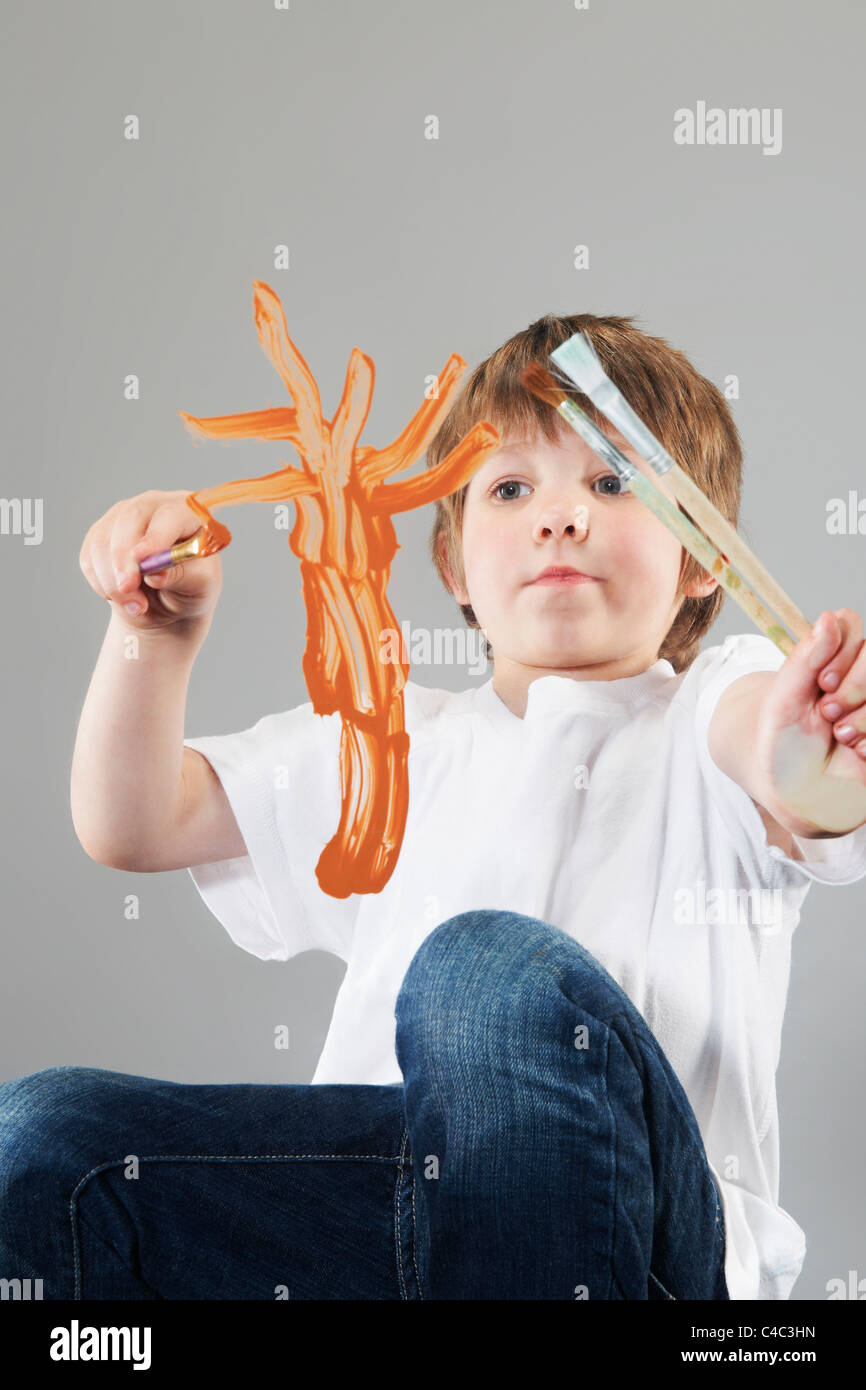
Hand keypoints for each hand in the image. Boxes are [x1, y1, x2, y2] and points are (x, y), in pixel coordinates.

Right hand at [79, 489, 223, 631]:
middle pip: (129, 520)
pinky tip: (122, 596)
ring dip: (113, 580)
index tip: (142, 560)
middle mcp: (155, 506)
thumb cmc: (193, 588)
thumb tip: (156, 574)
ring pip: (103, 541)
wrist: (169, 604)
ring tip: (137, 606)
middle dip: (125, 559)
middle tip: (128, 589)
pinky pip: (89, 556)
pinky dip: (101, 582)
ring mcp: (124, 516)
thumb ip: (183, 576)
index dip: (155, 537)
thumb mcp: (201, 587)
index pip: (170, 516)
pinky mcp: (101, 534)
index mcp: (188, 512)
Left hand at [755, 609, 865, 833]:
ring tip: (840, 735)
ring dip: (863, 717)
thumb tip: (827, 618)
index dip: (841, 652)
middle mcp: (860, 674)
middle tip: (827, 712)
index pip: (850, 624)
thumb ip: (805, 659)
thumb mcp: (784, 699)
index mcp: (831, 656)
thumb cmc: (784, 740)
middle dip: (853, 687)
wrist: (796, 788)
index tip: (822, 682)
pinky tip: (858, 751)